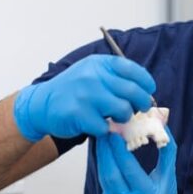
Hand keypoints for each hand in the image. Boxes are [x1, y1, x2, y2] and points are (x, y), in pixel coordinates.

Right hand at [13, 54, 155, 142]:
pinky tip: (98, 124)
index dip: (146, 82)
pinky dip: (106, 129)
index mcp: (100, 64)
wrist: (43, 104)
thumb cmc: (74, 90)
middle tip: (140, 109)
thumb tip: (146, 91)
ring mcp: (86, 95)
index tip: (149, 91)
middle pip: (133, 92)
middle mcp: (93, 76)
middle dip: (142, 103)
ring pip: (123, 110)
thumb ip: (116, 78)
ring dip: (124, 117)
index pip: (133, 70)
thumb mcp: (93, 73)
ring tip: (116, 117)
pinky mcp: (79, 115)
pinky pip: (106, 127)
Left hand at [96, 128, 188, 193]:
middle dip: (105, 151)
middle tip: (103, 132)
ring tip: (102, 141)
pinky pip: (105, 185)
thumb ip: (166, 150)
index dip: (119, 151)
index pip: (129, 170)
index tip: (114, 133)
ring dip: (102, 158)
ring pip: (104, 179)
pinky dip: (105, 168)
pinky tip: (105, 156)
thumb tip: (162, 125)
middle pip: (111, 174)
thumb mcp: (169, 174)